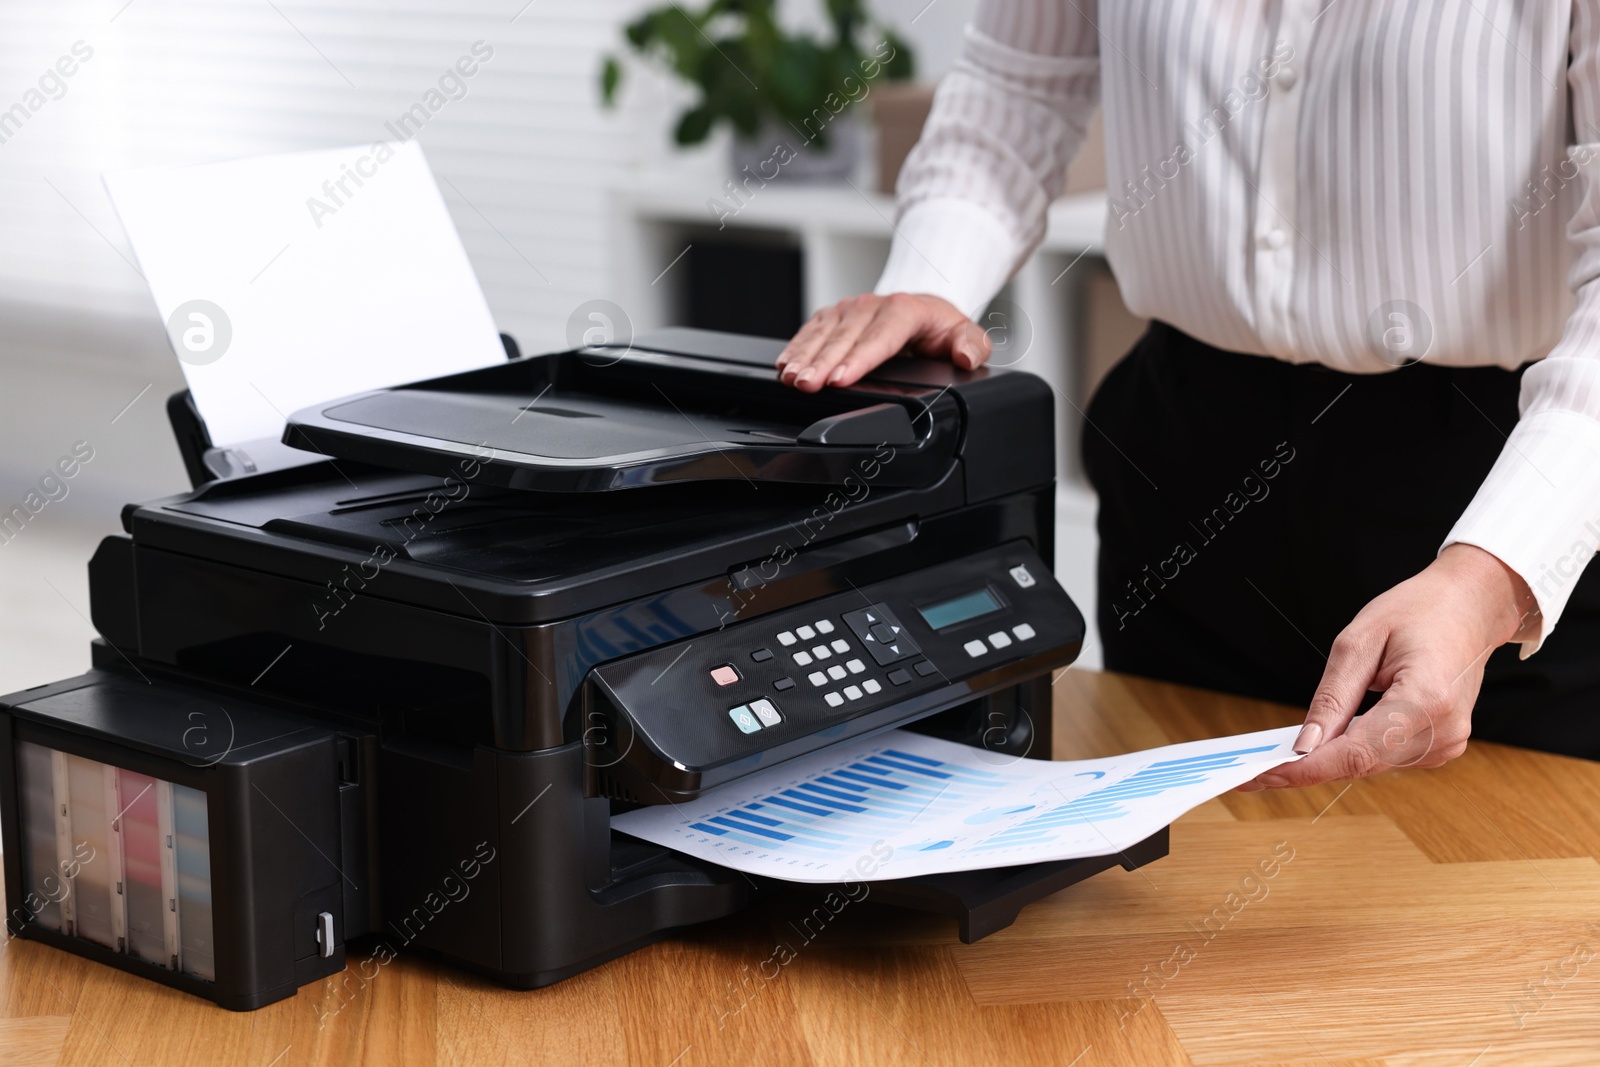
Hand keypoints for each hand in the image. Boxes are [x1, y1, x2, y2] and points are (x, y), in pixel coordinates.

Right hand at [776, 293, 991, 391]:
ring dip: (804, 357)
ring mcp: (850, 310)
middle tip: (807, 385)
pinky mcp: (834, 316)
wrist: (922, 307)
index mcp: (905, 309)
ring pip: (823, 334)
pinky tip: (785, 365)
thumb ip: (972, 346)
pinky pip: (811, 331)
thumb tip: (965, 356)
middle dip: (822, 363)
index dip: (858, 359)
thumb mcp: (965, 334)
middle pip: (844, 337)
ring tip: (791, 378)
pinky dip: (796, 348)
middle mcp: (873, 305)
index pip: (879, 337)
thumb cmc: (939, 326)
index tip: (840, 379)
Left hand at [1238, 544, 1539, 790]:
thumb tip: (1304, 744)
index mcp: (1426, 701)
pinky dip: (1352, 749)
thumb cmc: (1419, 612)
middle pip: (1359, 764)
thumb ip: (1331, 698)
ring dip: (1327, 758)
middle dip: (1305, 767)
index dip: (1303, 770)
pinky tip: (1328, 738)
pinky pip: (1384, 757)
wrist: (1470, 607)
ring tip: (1281, 754)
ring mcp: (1447, 743)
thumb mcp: (1359, 641)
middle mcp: (1443, 732)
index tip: (1260, 777)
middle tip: (1252, 770)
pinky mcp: (1441, 746)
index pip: (1354, 753)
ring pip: (1369, 765)